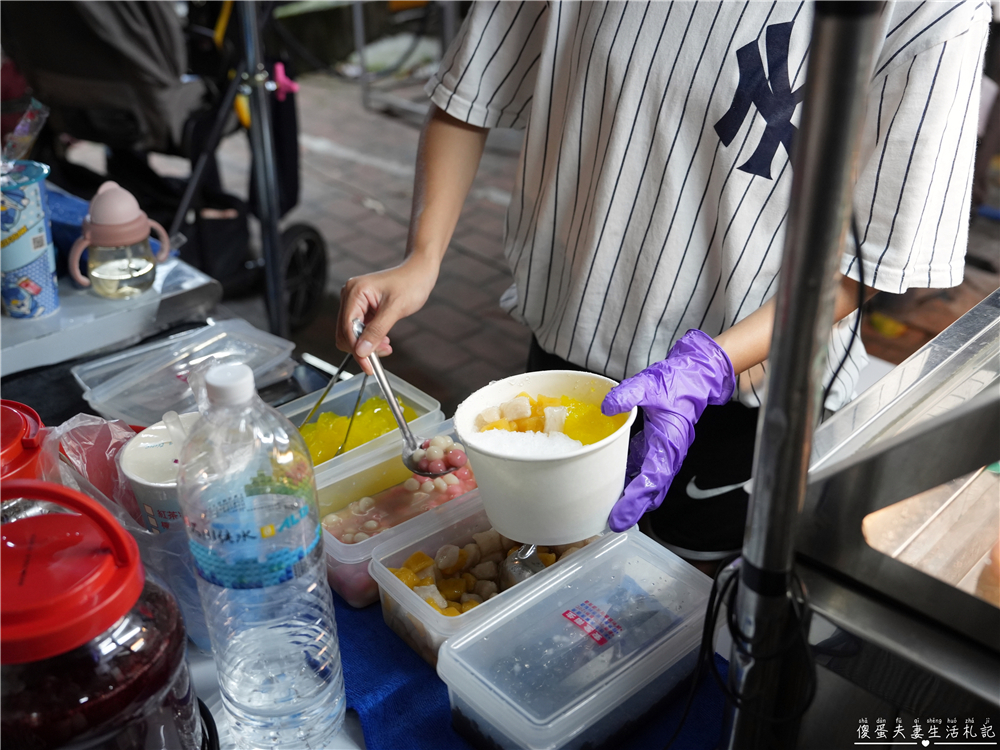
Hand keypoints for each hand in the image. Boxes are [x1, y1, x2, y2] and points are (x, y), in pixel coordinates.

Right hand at [336, 255, 439, 373]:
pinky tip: (384, 340)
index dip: (357, 350)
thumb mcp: (395, 309)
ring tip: (386, 347)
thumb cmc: (411, 283)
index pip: (347, 328)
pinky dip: (370, 339)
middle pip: (345, 334)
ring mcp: (355, 302)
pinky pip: (360, 330)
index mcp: (355, 292)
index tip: (369, 366)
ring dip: (367, 345)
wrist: (419, 272)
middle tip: (383, 353)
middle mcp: (350, 295)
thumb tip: (362, 351)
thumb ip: (377, 331)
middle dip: (362, 348)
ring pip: (352, 334)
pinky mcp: (362, 308)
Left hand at [601, 330, 735, 531]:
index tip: (619, 517)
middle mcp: (668, 453)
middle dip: (634, 509)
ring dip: (634, 498)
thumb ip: (627, 395)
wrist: (695, 377)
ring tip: (611, 510)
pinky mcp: (659, 447)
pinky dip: (634, 482)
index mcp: (668, 443)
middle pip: (652, 490)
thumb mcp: (648, 384)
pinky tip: (616, 485)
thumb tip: (607, 406)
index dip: (635, 501)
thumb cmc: (676, 382)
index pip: (651, 480)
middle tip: (611, 523)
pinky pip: (647, 471)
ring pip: (651, 484)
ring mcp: (665, 452)